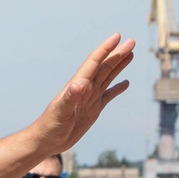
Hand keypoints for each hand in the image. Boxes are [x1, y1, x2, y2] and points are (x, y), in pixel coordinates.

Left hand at [34, 36, 136, 153]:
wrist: (46, 141)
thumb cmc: (50, 126)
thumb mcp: (60, 112)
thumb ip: (70, 98)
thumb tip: (79, 84)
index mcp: (78, 85)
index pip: (94, 62)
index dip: (105, 49)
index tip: (118, 36)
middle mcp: (85, 88)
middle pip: (104, 67)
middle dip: (118, 54)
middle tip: (132, 42)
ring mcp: (89, 98)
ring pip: (108, 77)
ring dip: (119, 66)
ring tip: (131, 54)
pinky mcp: (93, 110)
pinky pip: (108, 95)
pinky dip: (117, 89)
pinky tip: (126, 83)